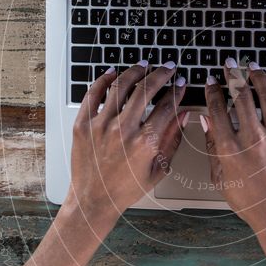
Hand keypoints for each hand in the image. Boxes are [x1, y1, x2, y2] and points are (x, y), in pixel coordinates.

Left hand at [65, 60, 188, 233]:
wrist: (94, 200)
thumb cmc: (126, 188)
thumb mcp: (159, 168)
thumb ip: (172, 138)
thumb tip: (183, 113)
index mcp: (145, 143)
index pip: (167, 106)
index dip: (177, 91)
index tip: (180, 83)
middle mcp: (123, 131)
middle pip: (146, 90)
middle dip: (161, 74)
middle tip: (167, 67)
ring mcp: (100, 126)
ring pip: (120, 87)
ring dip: (135, 72)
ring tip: (143, 65)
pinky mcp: (82, 125)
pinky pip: (94, 94)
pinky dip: (104, 80)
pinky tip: (114, 73)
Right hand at [202, 58, 265, 243]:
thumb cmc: (249, 202)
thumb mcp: (220, 178)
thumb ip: (212, 147)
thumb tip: (206, 119)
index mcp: (230, 149)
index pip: (217, 108)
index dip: (213, 90)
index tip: (213, 80)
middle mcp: (253, 140)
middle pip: (241, 95)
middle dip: (233, 74)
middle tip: (231, 64)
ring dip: (259, 77)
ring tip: (253, 68)